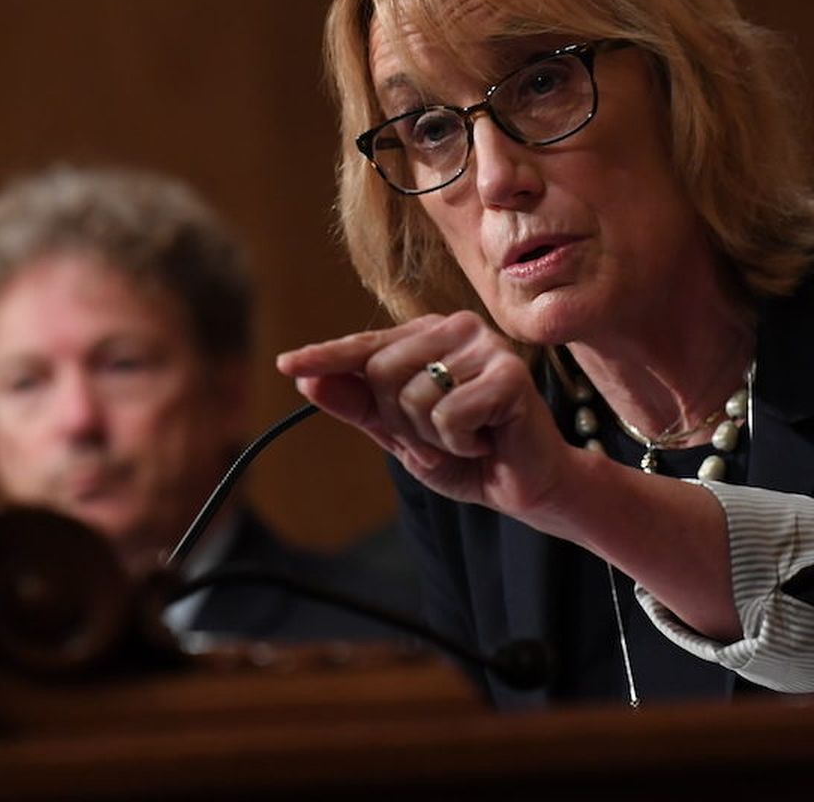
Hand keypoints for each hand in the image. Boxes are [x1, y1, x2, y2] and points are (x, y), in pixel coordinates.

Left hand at [276, 311, 574, 517]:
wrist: (525, 486)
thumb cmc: (466, 454)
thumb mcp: (401, 434)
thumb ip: (360, 404)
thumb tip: (308, 378)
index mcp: (428, 336)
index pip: (366, 345)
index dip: (326, 357)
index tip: (288, 365)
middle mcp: (456, 329)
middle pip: (381, 372)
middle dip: (400, 421)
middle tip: (439, 437)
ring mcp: (485, 346)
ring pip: (413, 395)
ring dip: (431, 436)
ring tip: (466, 438)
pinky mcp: (509, 373)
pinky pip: (449, 413)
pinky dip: (459, 441)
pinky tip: (486, 440)